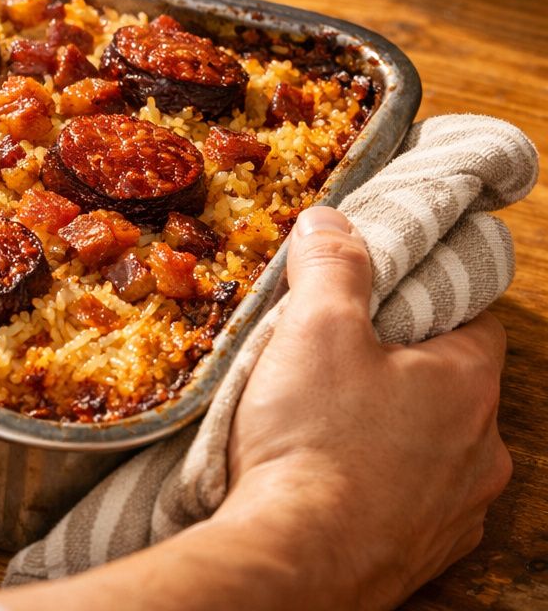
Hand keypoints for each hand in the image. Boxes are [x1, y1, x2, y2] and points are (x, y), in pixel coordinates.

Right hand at [0, 206, 508, 610]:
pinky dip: (379, 487)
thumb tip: (332, 221)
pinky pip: (412, 504)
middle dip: (400, 370)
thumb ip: (332, 266)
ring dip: (393, 434)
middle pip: (450, 387)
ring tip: (323, 425)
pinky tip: (330, 480)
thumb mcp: (317, 327)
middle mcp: (484, 448)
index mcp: (468, 382)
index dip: (424, 302)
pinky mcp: (425, 553)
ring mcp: (459, 508)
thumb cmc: (315, 440)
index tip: (378, 299)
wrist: (298, 560)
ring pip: (434, 449)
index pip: (472, 320)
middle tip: (335, 360)